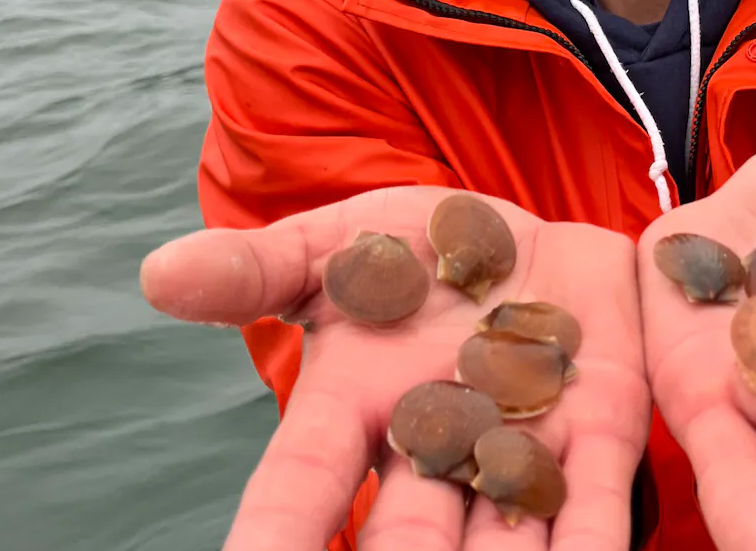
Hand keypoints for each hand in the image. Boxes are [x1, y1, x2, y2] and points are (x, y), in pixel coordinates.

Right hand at [140, 187, 649, 550]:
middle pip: (405, 542)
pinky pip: (597, 503)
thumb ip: (260, 268)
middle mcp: (432, 450)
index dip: (273, 541)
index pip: (299, 491)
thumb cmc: (413, 252)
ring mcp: (517, 448)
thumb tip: (158, 271)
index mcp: (353, 409)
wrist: (525, 236)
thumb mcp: (338, 243)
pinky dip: (594, 545)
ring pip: (501, 542)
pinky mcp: (597, 432)